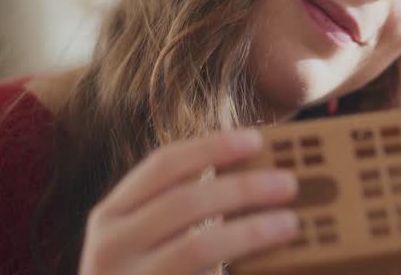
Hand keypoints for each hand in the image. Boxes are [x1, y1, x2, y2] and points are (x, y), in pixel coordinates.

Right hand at [78, 130, 298, 274]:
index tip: (256, 138)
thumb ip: (179, 208)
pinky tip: (271, 263)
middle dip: (243, 188)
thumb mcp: (143, 238)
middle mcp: (110, 247)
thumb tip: (250, 173)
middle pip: (185, 202)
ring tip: (290, 223)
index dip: (210, 147)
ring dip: (251, 230)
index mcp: (110, 215)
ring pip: (197, 247)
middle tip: (288, 183)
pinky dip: (237, 268)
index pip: (161, 165)